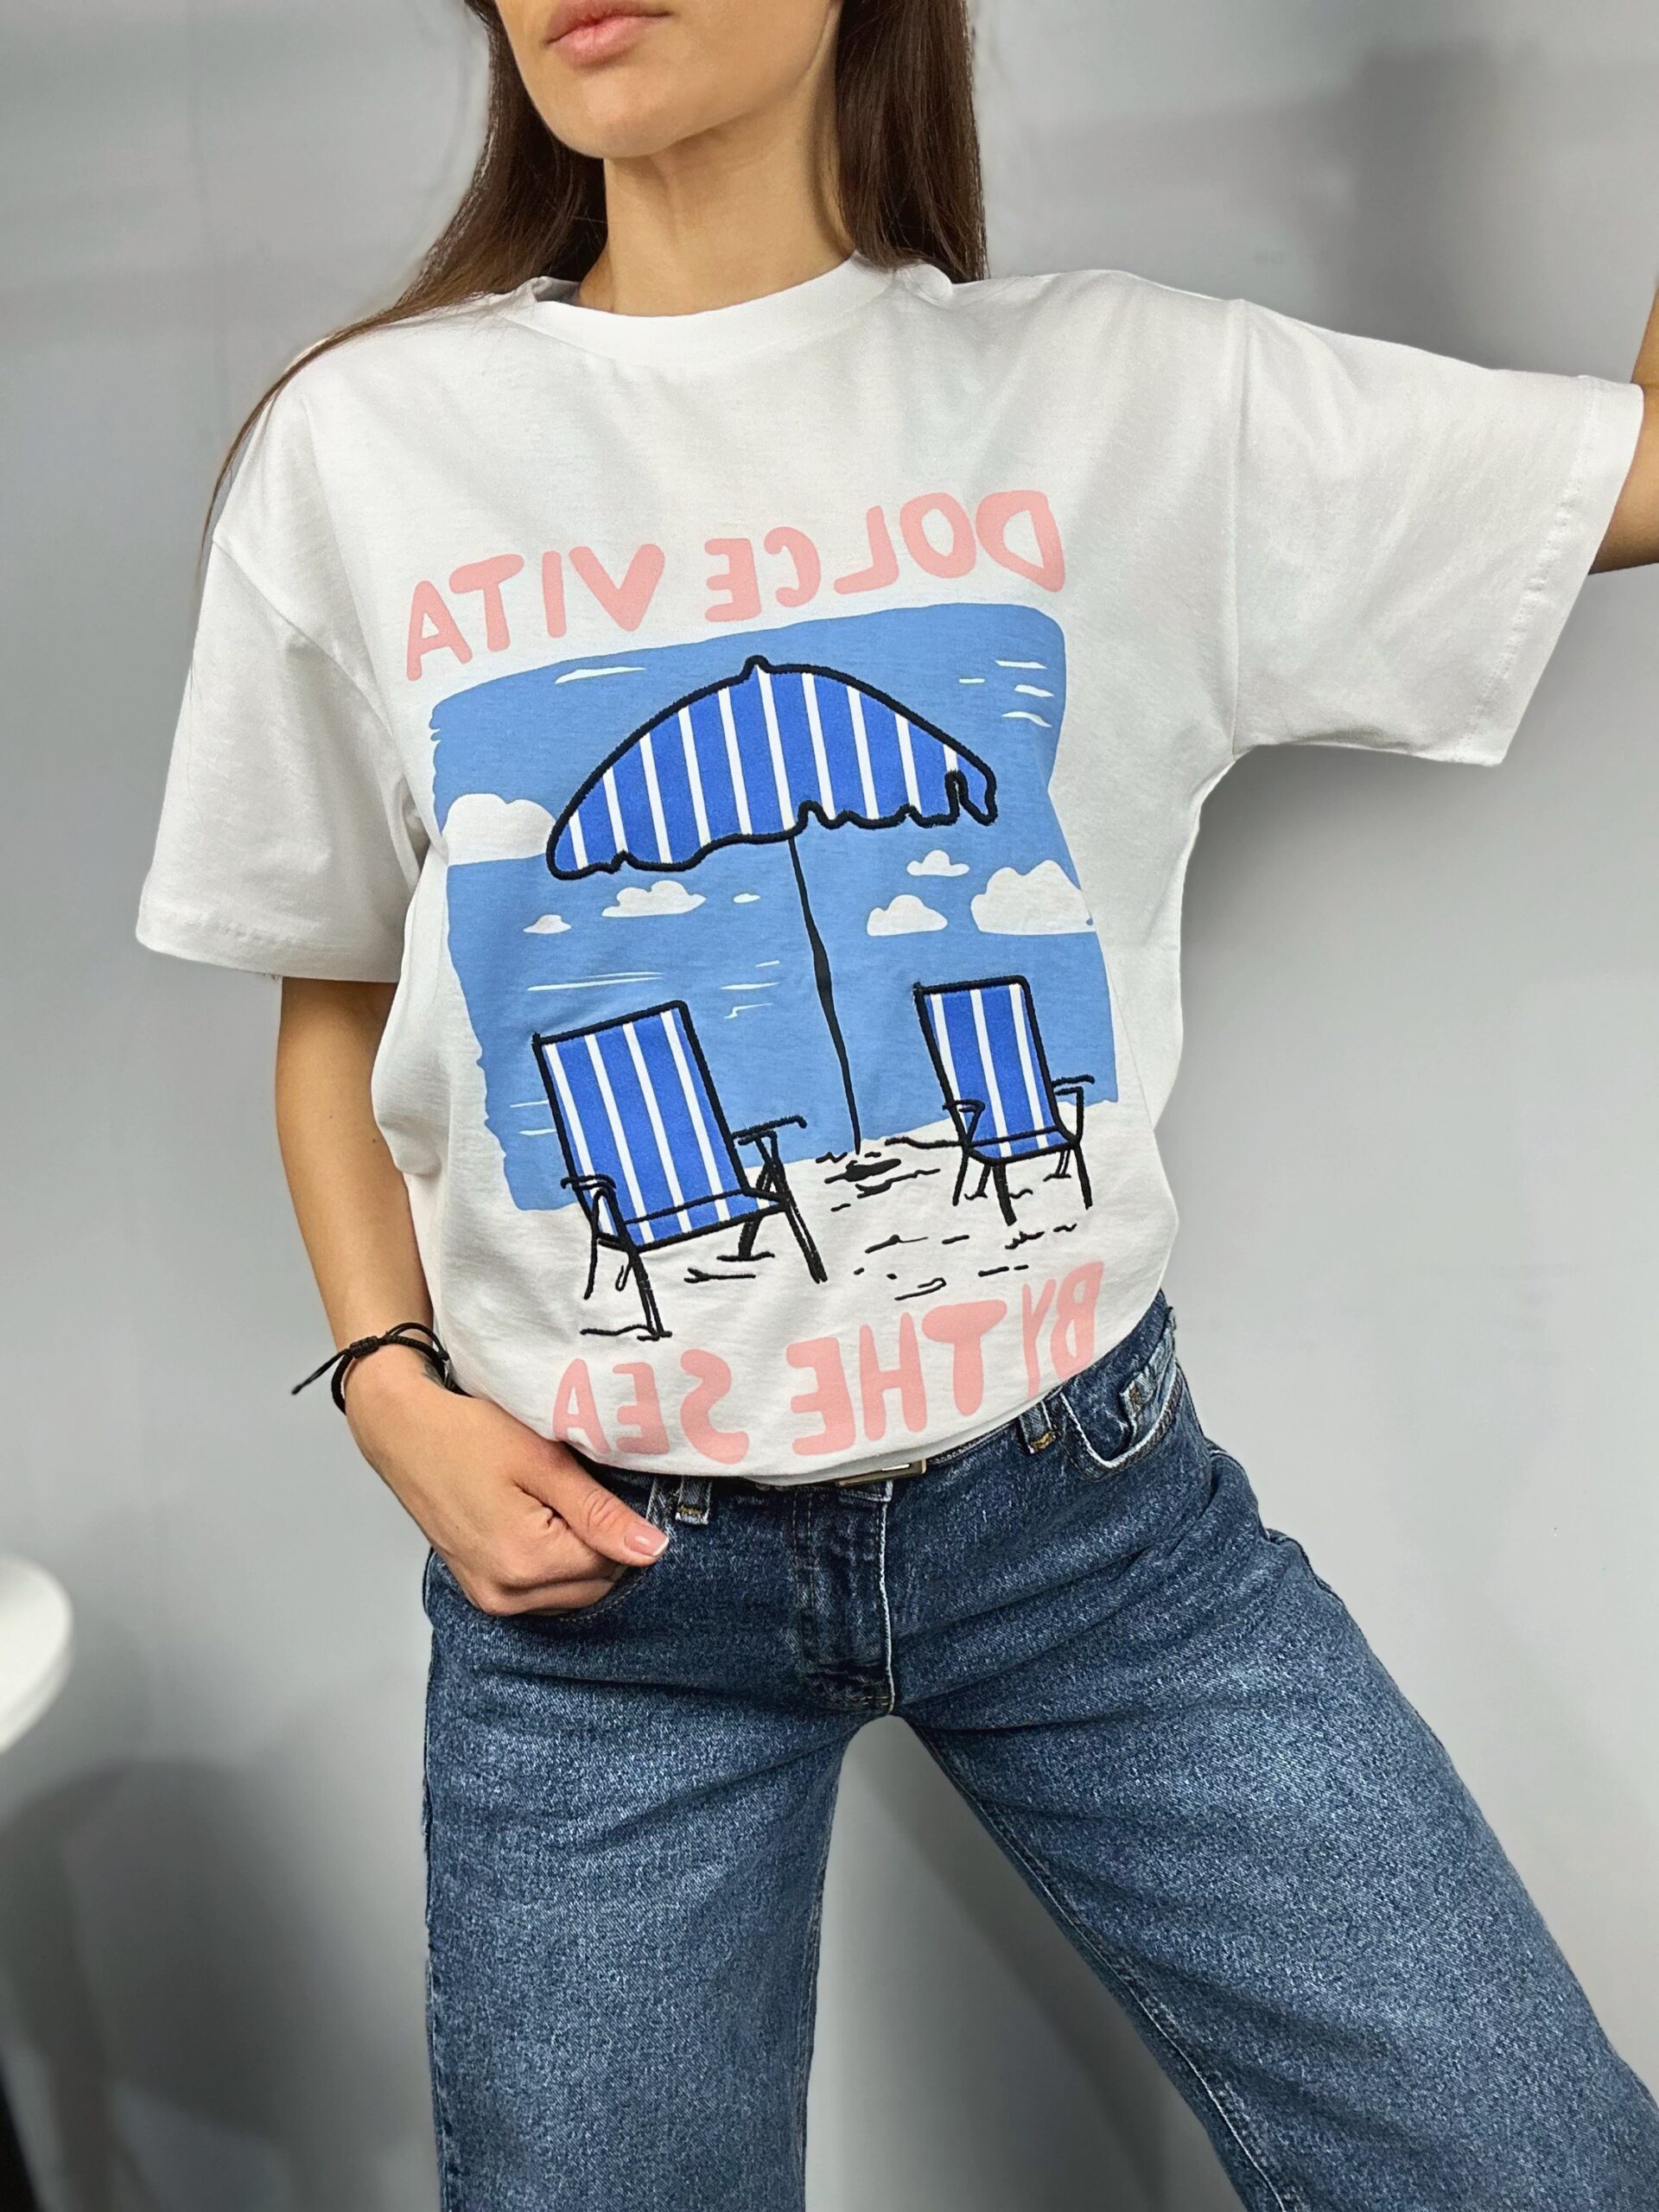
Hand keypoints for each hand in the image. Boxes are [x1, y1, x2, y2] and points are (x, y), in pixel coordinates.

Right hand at [343, 1348, 667, 1613]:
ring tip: (553, 1503)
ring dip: (578, 1556)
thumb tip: (653, 1549)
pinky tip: (540, 1524)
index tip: (601, 1484)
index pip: (612, 1562)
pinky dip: (554, 1565)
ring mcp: (489, 1599)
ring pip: (572, 1593)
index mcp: (523, 1562)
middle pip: (594, 1584)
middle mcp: (505, 1594)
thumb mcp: (544, 1462)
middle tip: (574, 1490)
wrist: (405, 1434)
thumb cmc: (468, 1435)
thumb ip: (600, 1512)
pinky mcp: (481, 1593)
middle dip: (600, 1542)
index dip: (618, 1522)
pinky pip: (543, 1593)